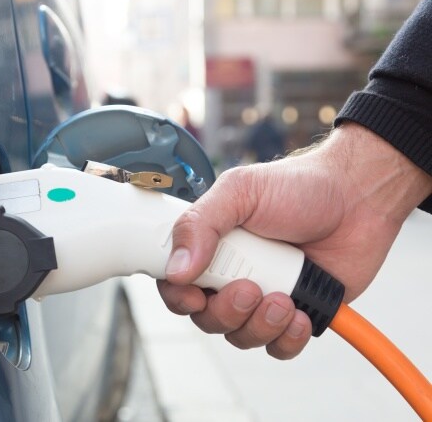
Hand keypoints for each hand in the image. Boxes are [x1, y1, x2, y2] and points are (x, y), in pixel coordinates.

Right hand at [157, 123, 431, 358]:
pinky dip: (287, 338)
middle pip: (206, 318)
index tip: (195, 295)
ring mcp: (262, 295)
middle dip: (227, 312)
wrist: (358, 197)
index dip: (179, 296)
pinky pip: (277, 347)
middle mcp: (231, 273)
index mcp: (209, 245)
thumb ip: (201, 224)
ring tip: (285, 297)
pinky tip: (300, 313)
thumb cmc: (299, 186)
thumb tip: (176, 268)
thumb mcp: (240, 191)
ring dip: (260, 325)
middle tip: (251, 288)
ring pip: (240, 336)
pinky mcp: (294, 312)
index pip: (175, 283)